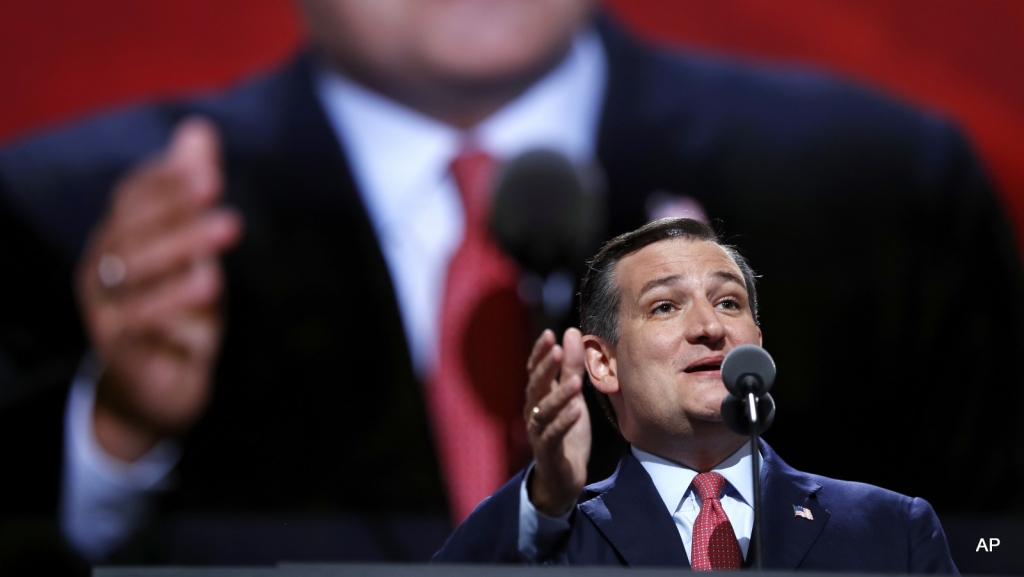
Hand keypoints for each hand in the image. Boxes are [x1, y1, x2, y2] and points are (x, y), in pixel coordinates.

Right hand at [75, 118, 242, 461]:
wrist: (155, 387)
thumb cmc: (174, 306)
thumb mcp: (191, 248)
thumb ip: (192, 192)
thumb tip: (200, 130)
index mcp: (119, 238)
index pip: (133, 198)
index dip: (165, 180)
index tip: (206, 167)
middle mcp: (103, 271)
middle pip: (132, 233)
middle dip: (176, 213)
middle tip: (223, 198)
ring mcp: (106, 313)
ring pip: (132, 278)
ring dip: (179, 254)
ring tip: (223, 242)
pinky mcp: (119, 354)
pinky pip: (135, 327)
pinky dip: (168, 308)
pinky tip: (207, 287)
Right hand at [524, 327, 590, 516]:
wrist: (563, 475)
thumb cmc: (566, 430)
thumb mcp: (572, 395)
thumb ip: (571, 366)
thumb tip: (572, 331)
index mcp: (538, 396)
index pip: (534, 370)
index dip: (539, 353)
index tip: (549, 334)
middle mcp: (533, 411)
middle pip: (536, 386)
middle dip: (545, 368)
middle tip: (556, 350)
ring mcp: (538, 431)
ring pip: (545, 411)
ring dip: (559, 395)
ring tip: (575, 381)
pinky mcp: (548, 451)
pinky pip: (554, 435)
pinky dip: (564, 422)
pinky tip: (576, 410)